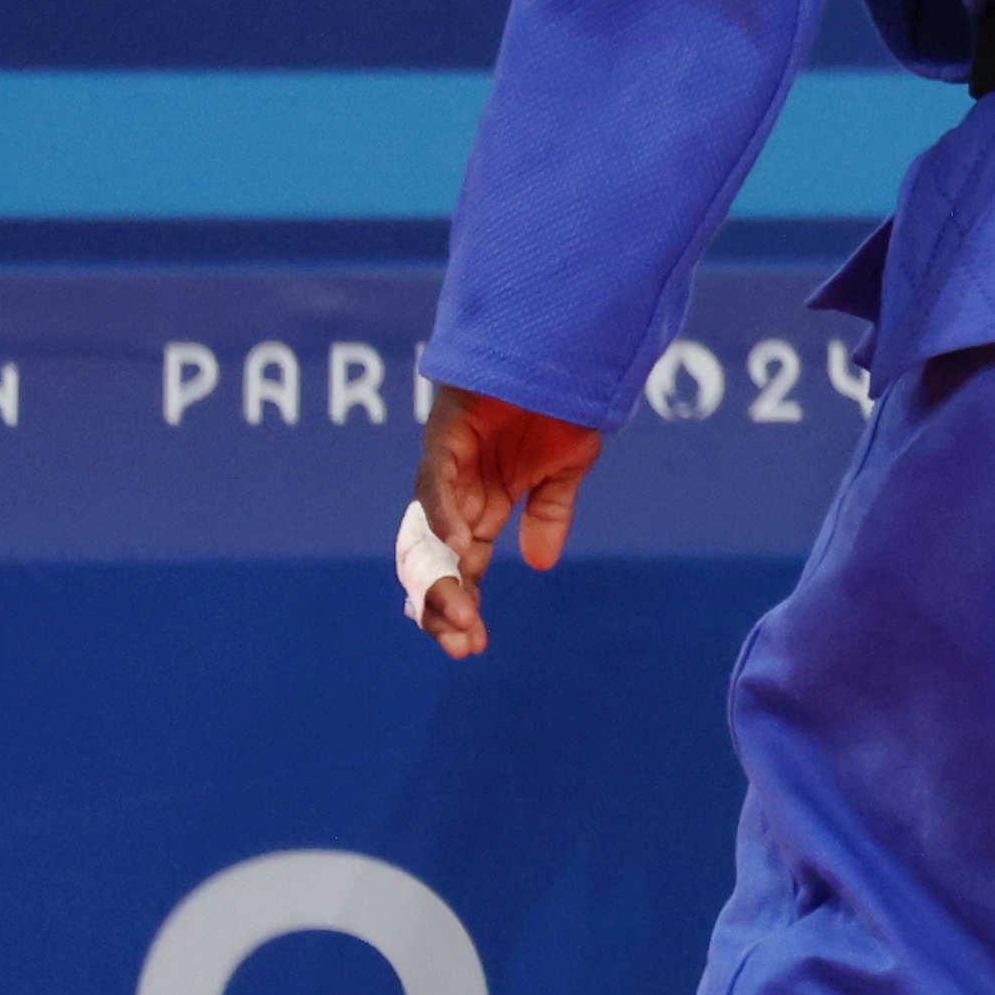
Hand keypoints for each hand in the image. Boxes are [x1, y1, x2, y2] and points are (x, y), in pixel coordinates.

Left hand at [407, 383, 601, 659]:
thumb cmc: (563, 400)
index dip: (464, 603)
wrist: (565, 347)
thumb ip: (550, 513)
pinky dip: (445, 517)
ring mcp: (446, 465)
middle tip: (461, 647)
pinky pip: (436, 484)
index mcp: (483, 503)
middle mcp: (456, 491)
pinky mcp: (446, 434)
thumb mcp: (567, 468)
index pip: (463, 564)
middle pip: (437, 559)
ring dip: (441, 576)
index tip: (472, 647)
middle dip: (443, 605)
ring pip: (428, 532)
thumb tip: (540, 565)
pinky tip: (458, 549)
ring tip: (458, 614)